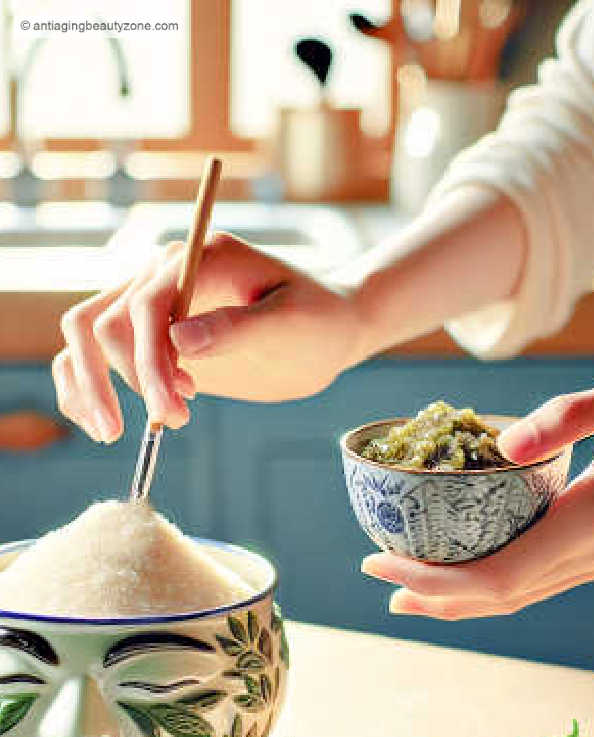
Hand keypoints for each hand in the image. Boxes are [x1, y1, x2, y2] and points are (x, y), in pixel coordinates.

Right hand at [52, 233, 367, 441]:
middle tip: (169, 423)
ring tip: (119, 433)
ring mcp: (150, 302)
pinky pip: (91, 354)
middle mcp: (163, 272)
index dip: (150, 363)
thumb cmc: (316, 323)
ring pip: (83, 336)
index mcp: (199, 258)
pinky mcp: (147, 335)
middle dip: (125, 380)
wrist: (323, 332)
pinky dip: (82, 387)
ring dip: (92, 387)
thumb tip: (179, 339)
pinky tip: (102, 424)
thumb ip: (239, 327)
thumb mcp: (293, 324)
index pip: (146, 306)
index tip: (174, 410)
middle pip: (101, 321)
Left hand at [362, 362, 593, 618]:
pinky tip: (464, 574)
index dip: (433, 580)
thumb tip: (504, 444)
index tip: (380, 564)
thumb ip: (565, 418)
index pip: (498, 574)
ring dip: (459, 600)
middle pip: (501, 596)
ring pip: (519, 596)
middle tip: (376, 583)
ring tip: (406, 594)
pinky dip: (491, 586)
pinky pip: (536, 581)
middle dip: (433, 596)